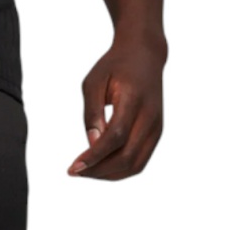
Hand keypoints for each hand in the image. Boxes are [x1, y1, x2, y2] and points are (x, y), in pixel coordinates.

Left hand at [68, 35, 165, 179]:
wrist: (145, 55)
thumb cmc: (115, 66)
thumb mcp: (93, 82)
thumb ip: (92, 113)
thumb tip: (92, 144)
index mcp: (135, 99)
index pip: (116, 137)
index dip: (94, 157)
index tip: (73, 168)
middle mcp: (150, 116)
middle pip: (126, 157)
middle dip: (98, 170)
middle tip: (74, 171)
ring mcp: (156, 127)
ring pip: (134, 165)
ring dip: (108, 175)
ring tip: (85, 171)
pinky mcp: (155, 134)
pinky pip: (138, 162)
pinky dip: (119, 171)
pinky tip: (100, 167)